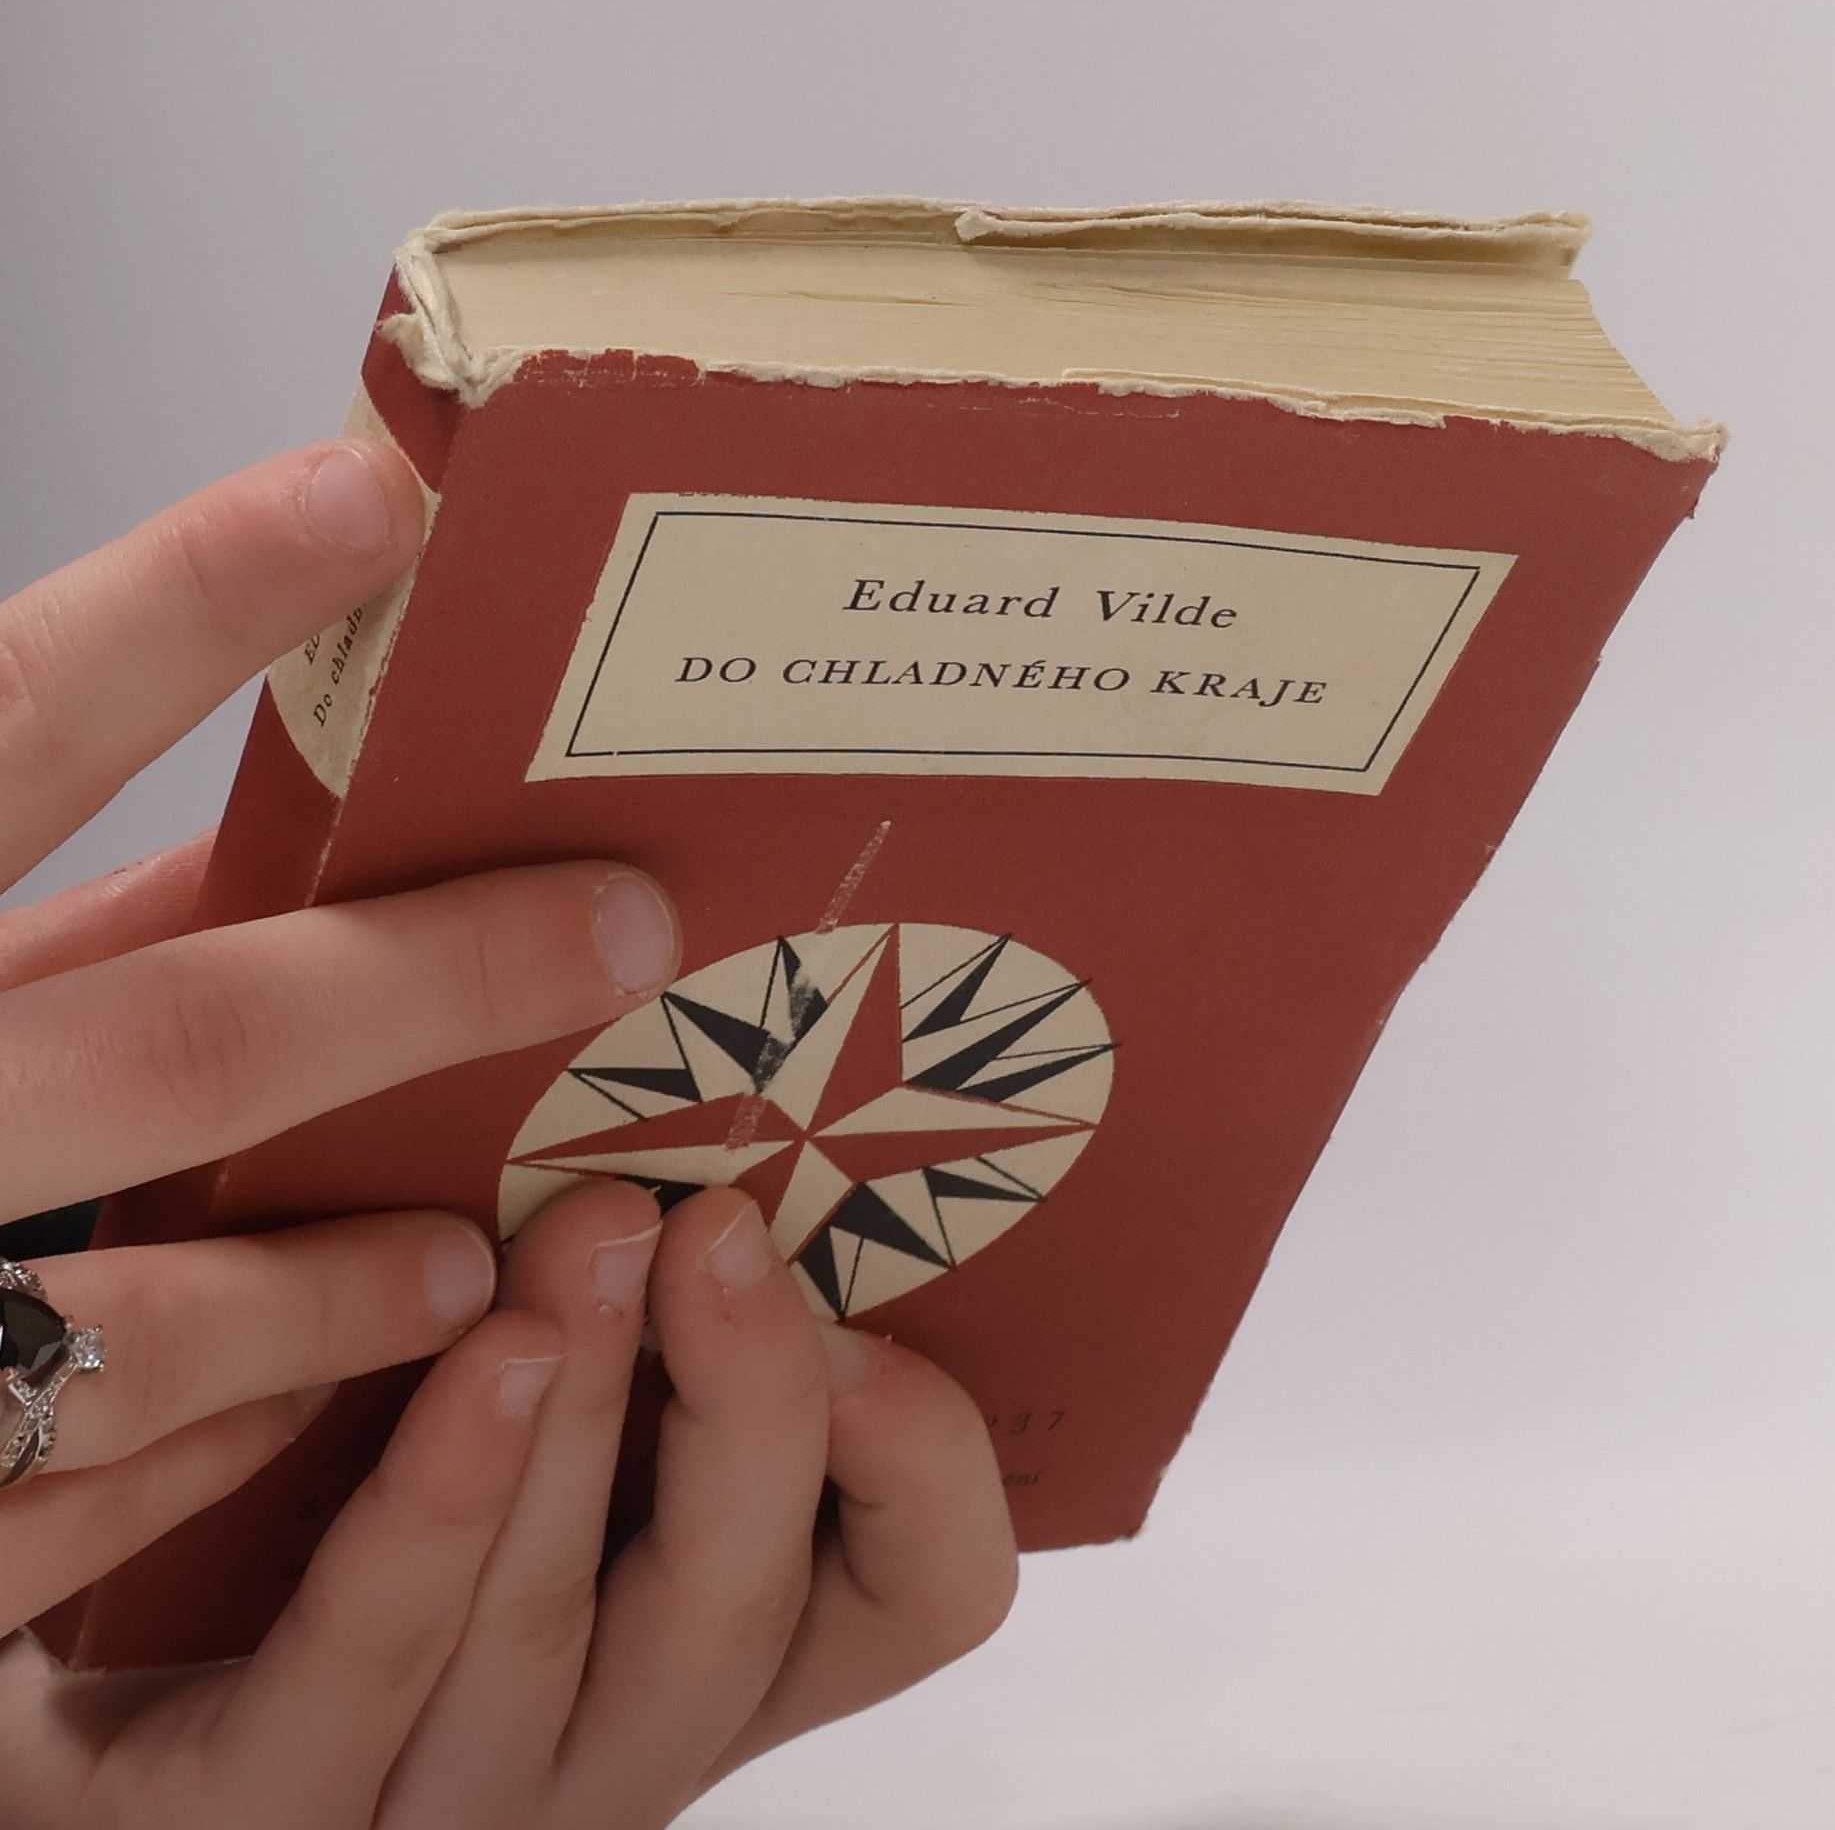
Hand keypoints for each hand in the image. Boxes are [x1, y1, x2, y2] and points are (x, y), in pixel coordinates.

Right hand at [0, 439, 680, 1629]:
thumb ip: (39, 929)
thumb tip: (265, 855)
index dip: (182, 605)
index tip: (376, 491)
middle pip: (174, 1046)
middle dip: (426, 986)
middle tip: (625, 922)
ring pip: (151, 1324)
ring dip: (346, 1284)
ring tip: (475, 1248)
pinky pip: (83, 1510)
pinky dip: (221, 1441)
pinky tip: (316, 1399)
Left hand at [0, 1183, 1017, 1827]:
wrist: (65, 1547)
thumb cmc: (313, 1404)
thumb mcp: (498, 1305)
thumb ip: (593, 1187)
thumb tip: (634, 915)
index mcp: (697, 1602)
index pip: (913, 1588)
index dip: (927, 1465)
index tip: (877, 1306)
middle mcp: (606, 1722)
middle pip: (741, 1616)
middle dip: (753, 1409)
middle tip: (717, 1222)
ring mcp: (440, 1784)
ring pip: (550, 1643)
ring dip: (586, 1430)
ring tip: (595, 1239)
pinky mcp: (245, 1811)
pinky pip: (356, 1694)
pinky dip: (434, 1515)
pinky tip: (477, 1358)